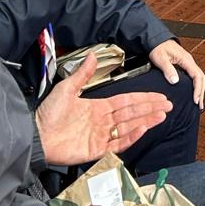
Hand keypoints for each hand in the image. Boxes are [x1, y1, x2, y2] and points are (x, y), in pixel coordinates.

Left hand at [36, 55, 170, 164]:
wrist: (36, 135)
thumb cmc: (47, 114)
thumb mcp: (66, 88)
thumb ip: (82, 74)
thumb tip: (93, 55)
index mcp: (97, 107)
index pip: (126, 101)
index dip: (143, 98)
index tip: (158, 95)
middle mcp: (102, 122)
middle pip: (132, 113)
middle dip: (150, 108)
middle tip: (168, 105)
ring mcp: (100, 136)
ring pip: (129, 127)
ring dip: (146, 120)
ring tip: (162, 115)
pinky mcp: (96, 150)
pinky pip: (118, 143)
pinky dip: (131, 136)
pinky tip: (143, 127)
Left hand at [149, 39, 204, 106]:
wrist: (155, 39)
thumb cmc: (158, 47)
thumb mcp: (161, 58)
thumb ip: (168, 69)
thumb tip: (175, 81)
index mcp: (186, 60)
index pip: (197, 76)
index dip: (198, 89)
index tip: (195, 99)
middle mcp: (189, 62)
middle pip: (201, 78)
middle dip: (201, 92)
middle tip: (199, 104)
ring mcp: (187, 63)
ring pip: (198, 78)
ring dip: (200, 90)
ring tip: (198, 101)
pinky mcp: (184, 65)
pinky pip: (194, 77)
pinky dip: (195, 86)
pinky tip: (193, 92)